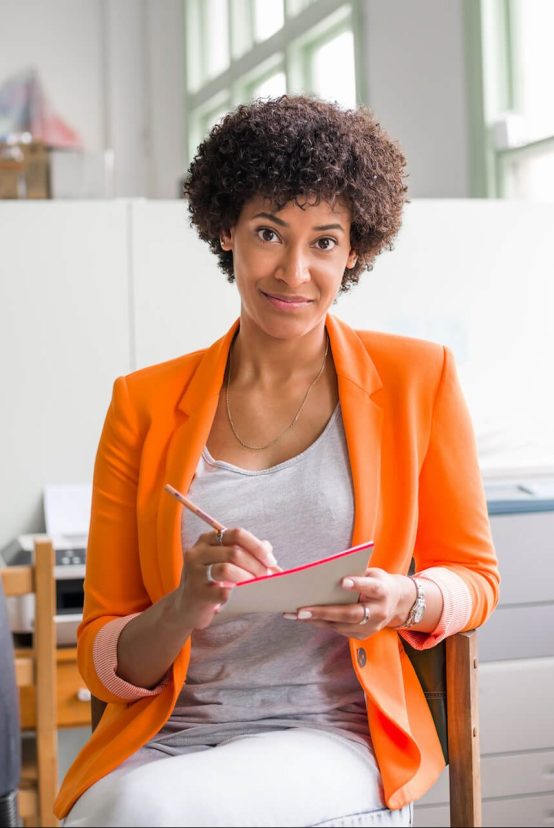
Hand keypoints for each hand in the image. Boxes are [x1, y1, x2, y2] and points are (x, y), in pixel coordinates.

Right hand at [175, 528, 278, 630]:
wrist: (186, 607)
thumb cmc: (210, 582)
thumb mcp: (224, 561)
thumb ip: (244, 551)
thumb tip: (268, 548)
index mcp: (207, 540)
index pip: (236, 534)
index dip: (257, 546)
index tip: (271, 560)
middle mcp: (197, 552)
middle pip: (234, 552)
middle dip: (256, 565)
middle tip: (266, 576)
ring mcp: (194, 572)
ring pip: (227, 569)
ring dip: (248, 578)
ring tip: (255, 586)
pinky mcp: (197, 593)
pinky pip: (223, 591)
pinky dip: (238, 593)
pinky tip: (243, 596)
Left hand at [282, 567, 414, 640]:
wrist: (396, 603)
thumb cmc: (378, 582)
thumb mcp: (373, 573)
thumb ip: (356, 574)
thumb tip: (327, 574)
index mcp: (383, 591)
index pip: (371, 588)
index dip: (358, 585)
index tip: (343, 581)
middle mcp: (379, 613)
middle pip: (351, 614)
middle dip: (324, 612)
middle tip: (302, 610)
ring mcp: (371, 628)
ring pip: (340, 626)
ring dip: (316, 620)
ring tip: (294, 614)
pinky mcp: (361, 636)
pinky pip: (338, 630)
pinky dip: (320, 623)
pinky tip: (303, 618)